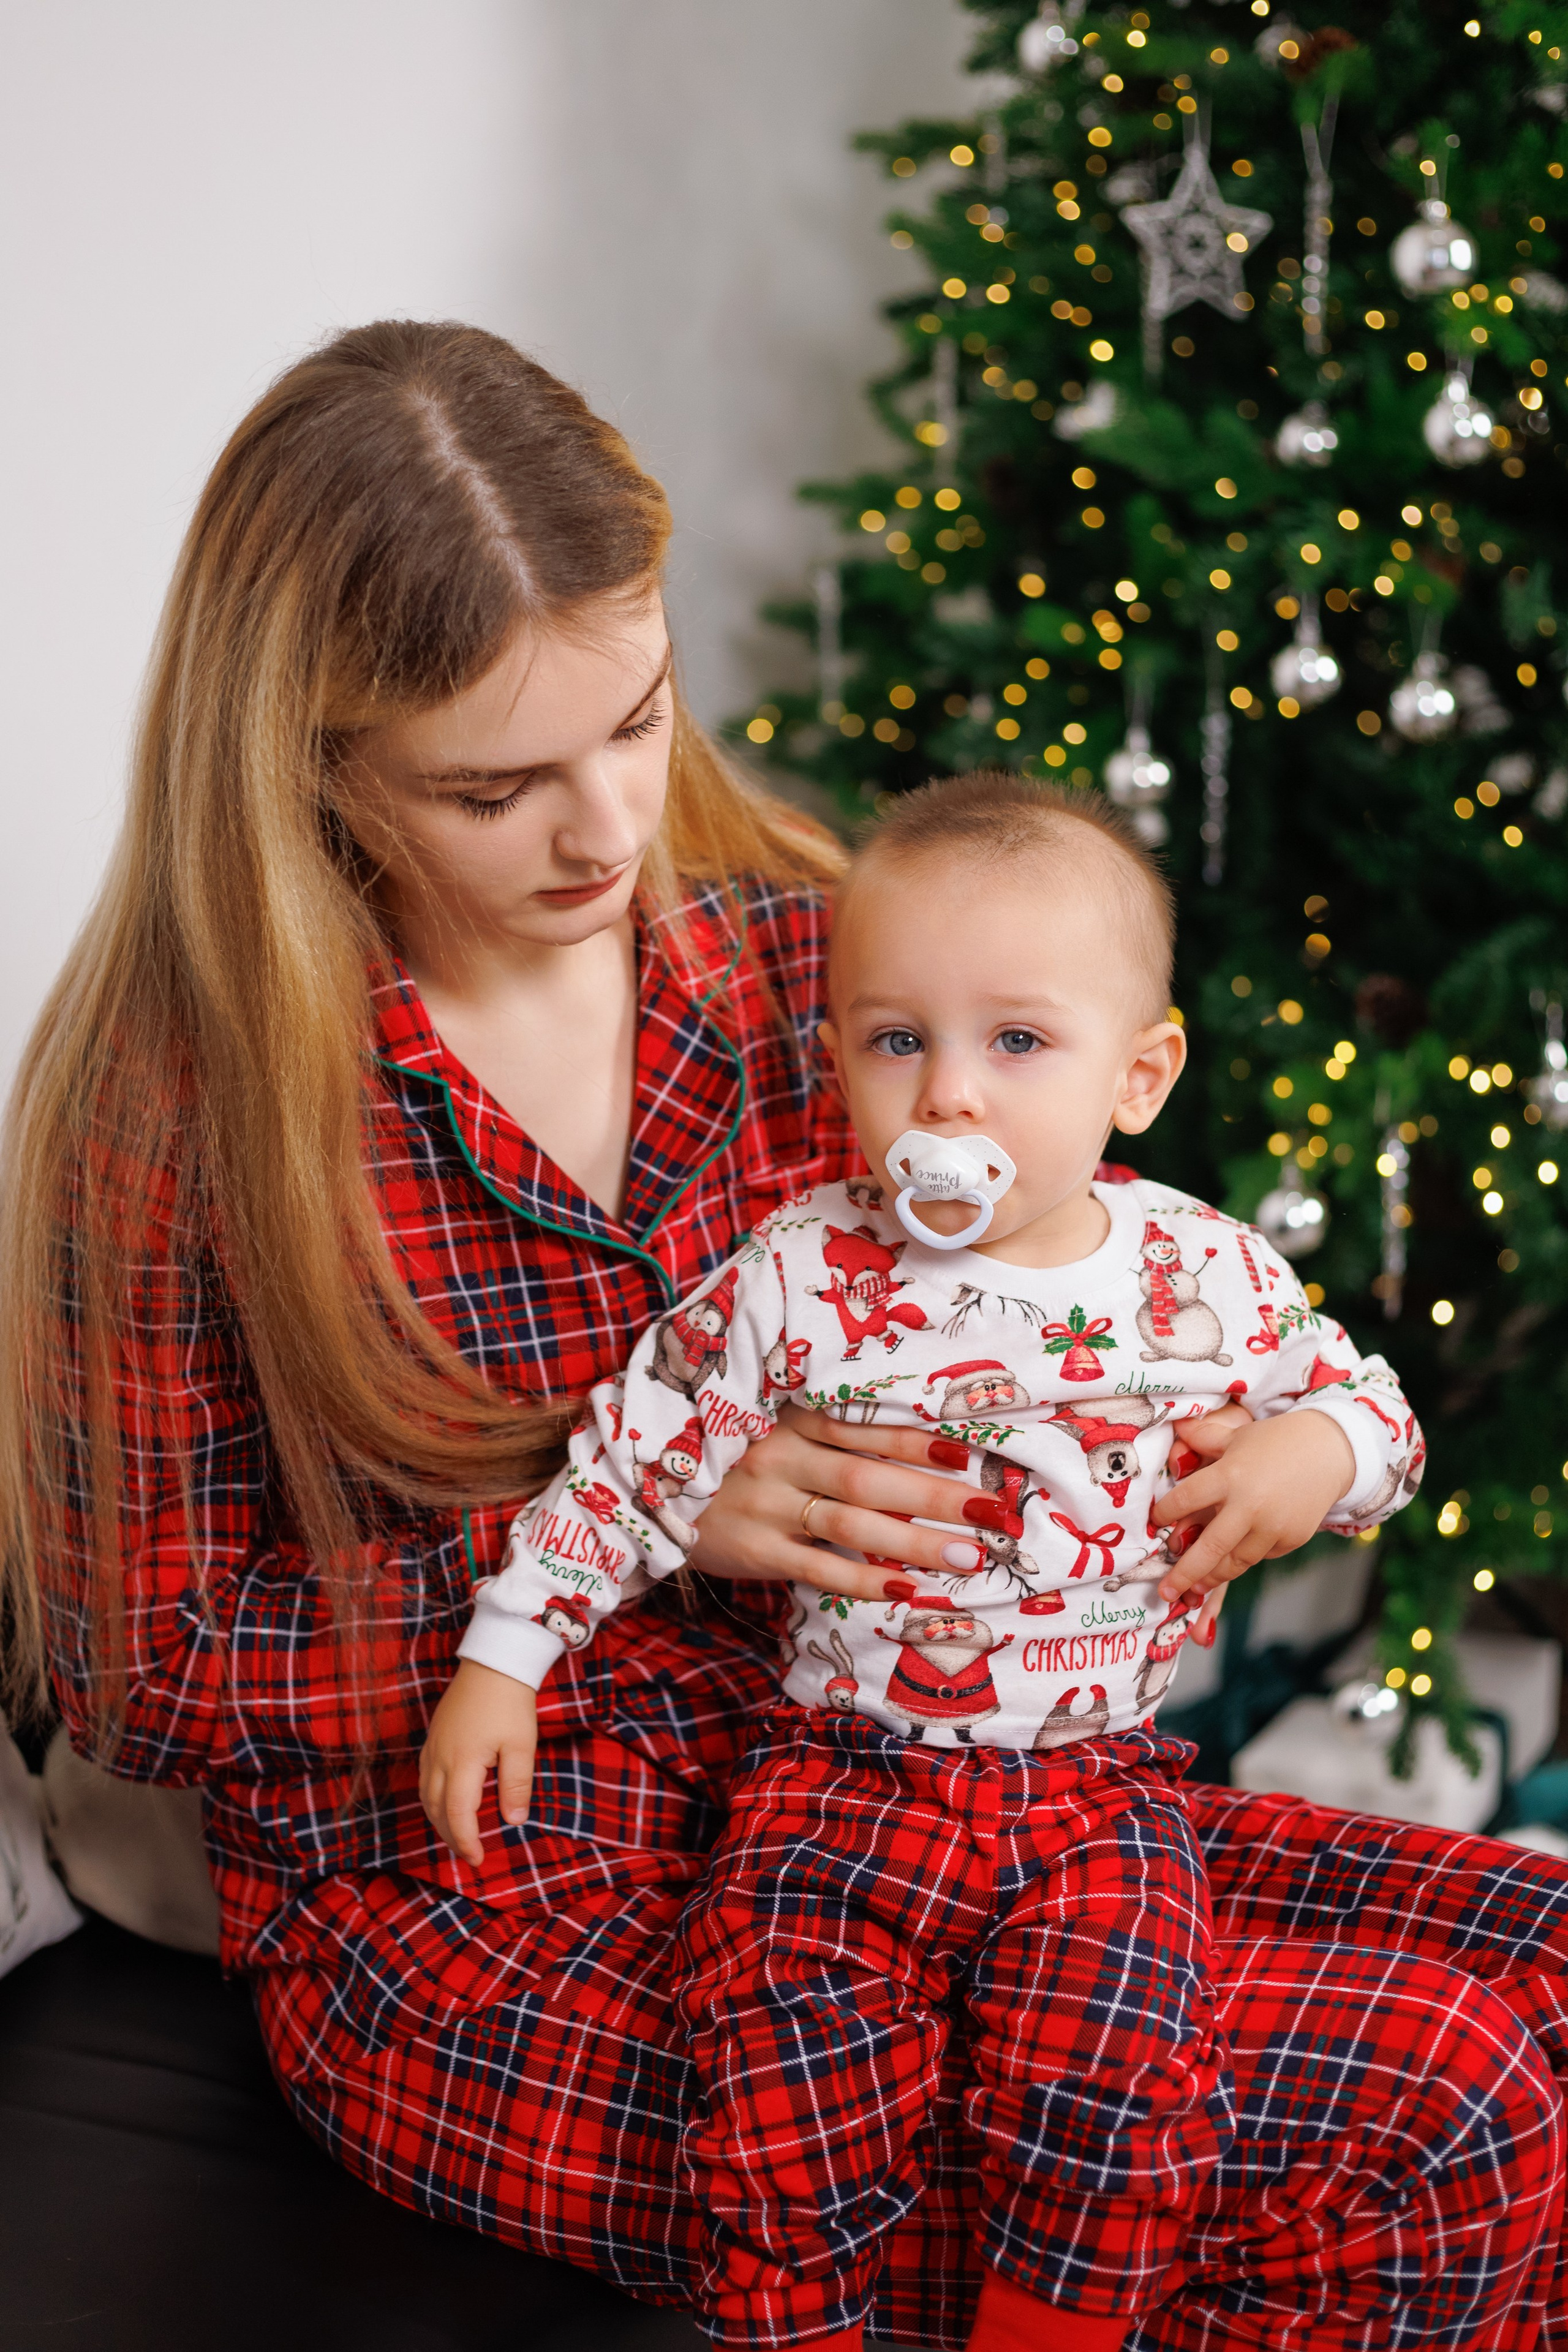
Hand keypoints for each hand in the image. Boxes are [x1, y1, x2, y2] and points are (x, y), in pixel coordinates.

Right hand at [420, 1660, 537, 1866]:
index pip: (458, 1814)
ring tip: (457, 1835)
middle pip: (436, 1809)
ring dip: (439, 1820)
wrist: (493, 1662)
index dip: (466, 1841)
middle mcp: (440, 1757)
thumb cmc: (510, 1702)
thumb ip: (516, 1785)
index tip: (477, 1860)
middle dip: (451, 1836)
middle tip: (469, 1854)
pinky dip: (432, 1799)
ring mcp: (433, 1746)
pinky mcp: (433, 1736)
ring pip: (426, 1795)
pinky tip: (445, 1802)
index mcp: (462, 1763)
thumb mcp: (521, 1746)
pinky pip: (425, 1777)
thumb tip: (514, 1821)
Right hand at [689, 1402, 997, 1600]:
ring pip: (853, 1522)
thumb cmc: (731, 1459)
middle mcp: (782, 1457)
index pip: (866, 1428)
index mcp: (791, 1419)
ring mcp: (768, 1505)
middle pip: (871, 1477)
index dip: (919, 1441)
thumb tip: (913, 1451)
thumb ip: (826, 1433)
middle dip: (936, 1496)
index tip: (972, 1455)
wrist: (648, 1490)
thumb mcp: (771, 1428)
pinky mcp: (756, 1550)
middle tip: (993, 1513)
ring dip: (916, 1541)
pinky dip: (864, 1579)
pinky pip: (819, 1568)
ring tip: (970, 1556)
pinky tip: (906, 1588)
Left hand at [1151, 1408, 1355, 1604]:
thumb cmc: (1276, 1441)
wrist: (1329, 1451)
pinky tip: (1234, 1559)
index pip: (1185, 1500)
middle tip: (1166, 1591)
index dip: (1166, 1514)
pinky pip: (1261, 1555)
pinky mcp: (1292, 1539)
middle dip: (1184, 1574)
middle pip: (1209, 1548)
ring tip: (1196, 1586)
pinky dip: (1245, 1557)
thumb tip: (1177, 1426)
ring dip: (1213, 1576)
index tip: (1155, 1523)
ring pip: (1236, 1561)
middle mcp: (1250, 1505)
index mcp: (1229, 1475)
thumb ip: (1203, 1438)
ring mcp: (1273, 1526)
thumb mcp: (1235, 1436)